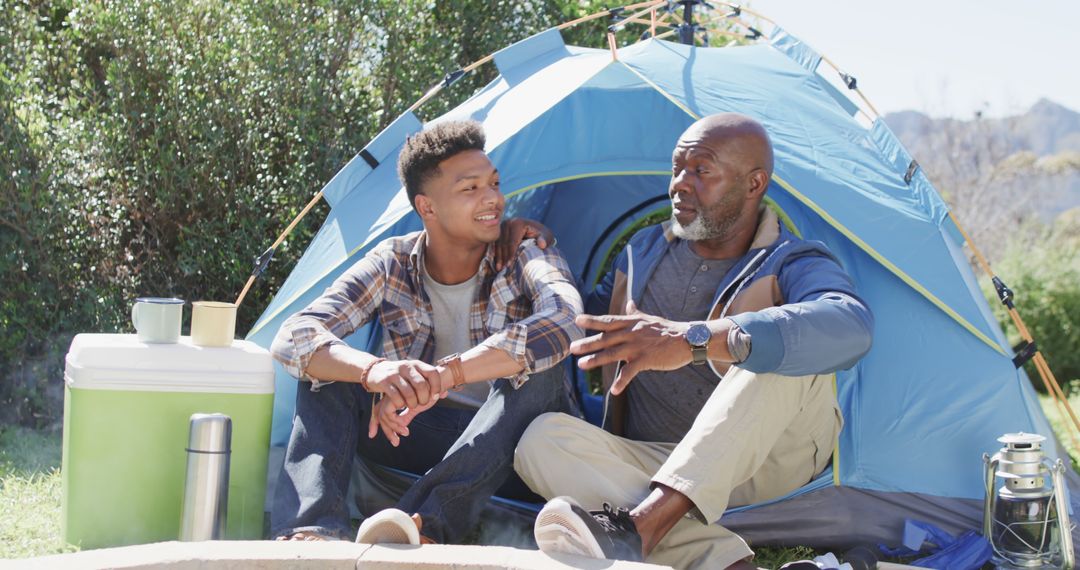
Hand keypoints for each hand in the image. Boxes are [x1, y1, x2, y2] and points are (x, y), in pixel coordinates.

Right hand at [364, 359, 442, 408]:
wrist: (375, 370)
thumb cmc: (400, 376)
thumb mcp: (414, 375)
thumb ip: (429, 383)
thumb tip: (445, 394)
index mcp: (416, 364)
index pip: (432, 372)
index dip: (437, 386)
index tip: (435, 396)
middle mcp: (406, 366)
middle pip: (421, 385)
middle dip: (424, 398)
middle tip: (422, 404)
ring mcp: (395, 374)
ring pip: (409, 393)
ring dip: (412, 404)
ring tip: (412, 406)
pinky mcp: (384, 382)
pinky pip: (396, 397)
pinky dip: (401, 404)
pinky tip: (401, 405)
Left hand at [367, 392, 441, 446]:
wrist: (437, 381)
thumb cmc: (429, 392)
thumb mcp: (417, 406)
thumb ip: (408, 414)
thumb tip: (402, 425)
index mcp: (394, 396)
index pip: (379, 411)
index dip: (374, 423)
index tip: (372, 434)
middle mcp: (391, 395)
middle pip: (379, 414)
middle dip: (386, 430)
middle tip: (395, 442)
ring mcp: (392, 395)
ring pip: (383, 415)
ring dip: (393, 428)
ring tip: (405, 433)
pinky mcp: (395, 396)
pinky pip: (388, 413)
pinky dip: (395, 423)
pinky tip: (405, 426)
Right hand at [495, 218, 552, 270]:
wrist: (536, 230)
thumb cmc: (542, 235)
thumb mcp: (546, 236)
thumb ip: (544, 240)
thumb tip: (542, 245)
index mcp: (518, 223)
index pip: (512, 242)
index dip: (511, 255)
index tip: (510, 266)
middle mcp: (508, 222)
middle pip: (504, 243)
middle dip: (504, 257)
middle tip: (504, 270)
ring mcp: (502, 226)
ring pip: (498, 244)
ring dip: (499, 257)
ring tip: (499, 269)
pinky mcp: (499, 231)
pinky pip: (496, 244)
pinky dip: (497, 254)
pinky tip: (498, 264)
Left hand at [570, 306, 695, 395]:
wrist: (688, 339)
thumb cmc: (668, 330)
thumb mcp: (649, 319)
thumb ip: (635, 313)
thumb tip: (629, 303)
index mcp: (631, 323)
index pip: (608, 321)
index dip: (592, 320)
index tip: (577, 319)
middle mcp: (631, 333)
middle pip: (605, 338)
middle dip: (588, 343)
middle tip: (571, 347)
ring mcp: (638, 346)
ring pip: (613, 353)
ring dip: (596, 360)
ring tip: (582, 365)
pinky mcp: (646, 359)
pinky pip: (630, 372)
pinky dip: (621, 382)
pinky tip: (614, 391)